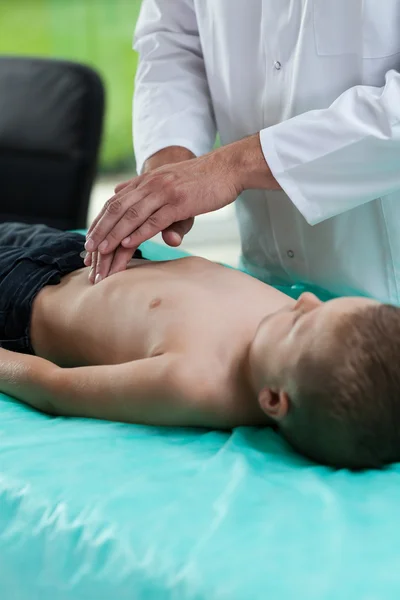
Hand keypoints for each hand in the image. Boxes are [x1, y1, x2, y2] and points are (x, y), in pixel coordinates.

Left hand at [85, 146, 195, 281]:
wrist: (227, 167)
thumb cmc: (200, 178)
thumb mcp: (167, 180)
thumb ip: (143, 187)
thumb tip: (118, 191)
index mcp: (146, 181)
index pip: (114, 202)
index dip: (100, 222)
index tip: (89, 239)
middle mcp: (150, 185)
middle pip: (117, 209)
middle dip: (101, 231)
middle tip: (88, 250)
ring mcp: (164, 193)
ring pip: (132, 216)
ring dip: (114, 235)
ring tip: (102, 250)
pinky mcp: (179, 203)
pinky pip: (155, 220)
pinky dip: (139, 233)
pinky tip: (128, 244)